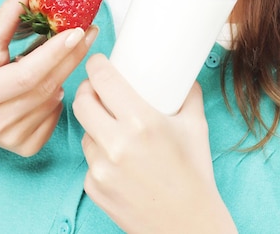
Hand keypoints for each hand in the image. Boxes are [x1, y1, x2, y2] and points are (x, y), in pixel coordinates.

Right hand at [0, 0, 97, 155]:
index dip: (55, 52)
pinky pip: (55, 118)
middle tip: (91, 31)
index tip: (78, 30)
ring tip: (59, 59)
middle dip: (73, 56)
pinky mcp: (24, 146)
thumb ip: (8, 15)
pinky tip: (49, 88)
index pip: (28, 72)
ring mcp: (11, 136)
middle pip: (47, 85)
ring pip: (54, 100)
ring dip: (63, 76)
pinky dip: (58, 100)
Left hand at [73, 54, 237, 233]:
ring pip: (85, 132)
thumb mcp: (196, 126)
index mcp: (141, 122)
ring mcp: (101, 169)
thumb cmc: (194, 174)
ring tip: (115, 127)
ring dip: (95, 124)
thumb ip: (188, 94)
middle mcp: (116, 144)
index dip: (96, 65)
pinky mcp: (94, 189)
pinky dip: (100, 154)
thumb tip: (183, 74)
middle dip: (88, 90)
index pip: (103, 80)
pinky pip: (89, 160)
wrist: (187, 225)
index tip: (98, 61)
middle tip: (99, 88)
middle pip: (82, 102)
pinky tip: (119, 159)